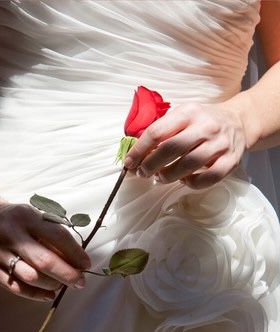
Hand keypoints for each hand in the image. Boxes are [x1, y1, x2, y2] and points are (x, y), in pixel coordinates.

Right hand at [0, 199, 90, 300]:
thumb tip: (76, 260)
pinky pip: (15, 287)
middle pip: (44, 260)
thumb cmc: (15, 220)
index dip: (75, 253)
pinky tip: (48, 294)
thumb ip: (52, 234)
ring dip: (52, 284)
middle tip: (80, 281)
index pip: (57, 236)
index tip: (86, 264)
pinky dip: (35, 294)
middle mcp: (10, 234)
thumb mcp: (33, 217)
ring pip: (30, 276)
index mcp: (26, 217)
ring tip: (62, 285)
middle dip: (67, 274)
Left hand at [124, 101, 248, 188]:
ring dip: (168, 176)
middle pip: (171, 149)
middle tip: (143, 173)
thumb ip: (162, 131)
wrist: (238, 122)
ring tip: (160, 178)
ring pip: (188, 165)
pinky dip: (192, 183)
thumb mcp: (182, 116)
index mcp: (188, 113)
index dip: (139, 150)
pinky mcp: (230, 161)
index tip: (129, 162)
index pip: (157, 132)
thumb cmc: (202, 122)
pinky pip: (208, 178)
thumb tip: (135, 155)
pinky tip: (184, 181)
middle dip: (151, 164)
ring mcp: (219, 144)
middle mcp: (205, 126)